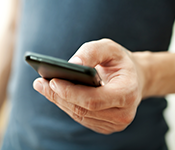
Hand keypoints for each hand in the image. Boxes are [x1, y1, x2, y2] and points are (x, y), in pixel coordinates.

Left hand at [33, 39, 147, 133]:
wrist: (134, 78)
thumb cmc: (120, 61)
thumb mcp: (109, 48)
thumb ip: (92, 52)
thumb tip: (71, 63)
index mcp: (128, 93)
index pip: (94, 99)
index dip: (71, 92)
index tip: (52, 81)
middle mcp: (123, 113)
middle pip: (83, 109)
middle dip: (59, 96)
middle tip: (40, 83)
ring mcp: (114, 123)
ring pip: (79, 115)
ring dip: (59, 101)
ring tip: (43, 86)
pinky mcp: (105, 126)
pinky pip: (81, 117)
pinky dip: (66, 105)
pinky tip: (55, 94)